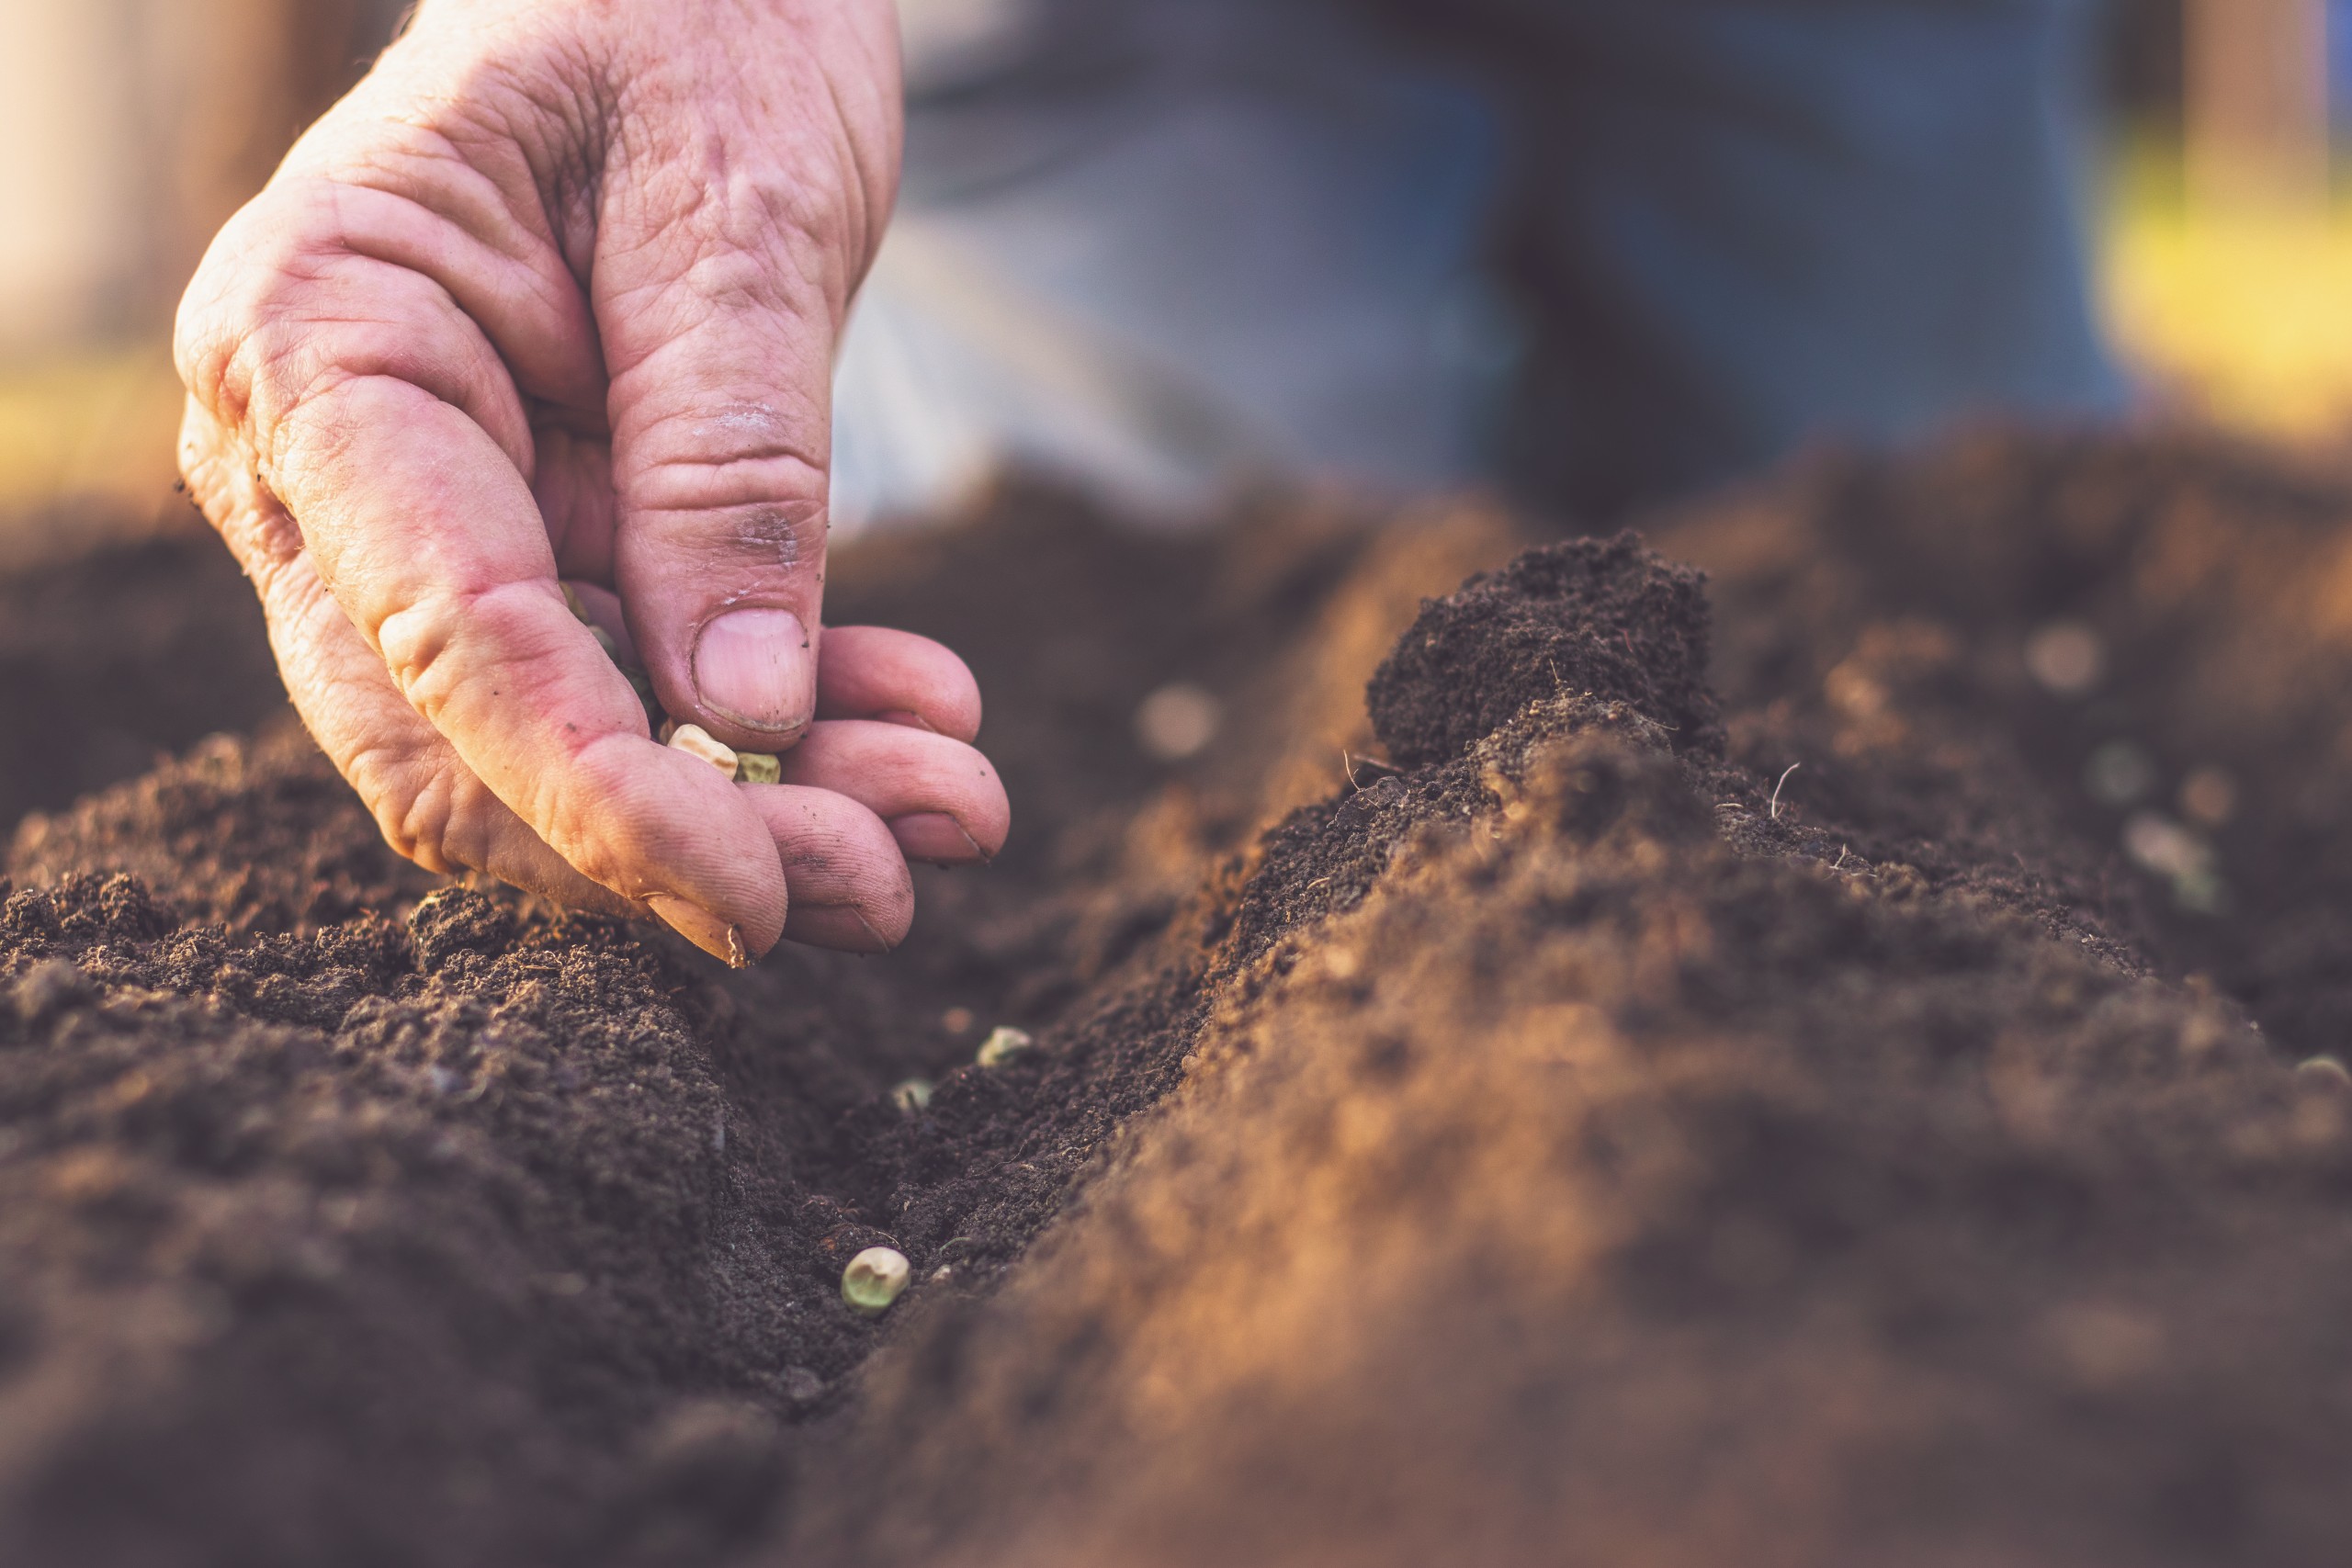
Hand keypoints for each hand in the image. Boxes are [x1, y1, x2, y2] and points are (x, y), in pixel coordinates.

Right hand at [174, 0, 1007, 963]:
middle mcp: (330, 459)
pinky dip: (785, 725)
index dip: (599, 798)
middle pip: (468, 742)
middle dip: (683, 840)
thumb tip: (748, 719)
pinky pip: (640, 682)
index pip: (444, 635)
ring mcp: (427, 512)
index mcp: (321, 342)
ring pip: (565, 742)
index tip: (761, 897)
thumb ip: (730, 461)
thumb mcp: (738, 214)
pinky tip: (921, 717)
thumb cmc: (692, 14)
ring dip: (765, 803)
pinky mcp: (537, 536)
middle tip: (894, 881)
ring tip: (955, 806)